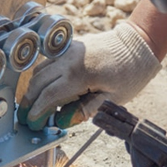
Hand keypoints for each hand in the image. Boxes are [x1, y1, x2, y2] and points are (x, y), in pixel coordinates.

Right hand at [17, 23, 159, 129]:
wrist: (138, 45)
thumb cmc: (130, 74)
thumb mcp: (112, 99)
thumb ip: (86, 109)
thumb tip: (63, 120)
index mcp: (78, 75)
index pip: (48, 95)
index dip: (37, 110)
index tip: (32, 121)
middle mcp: (68, 60)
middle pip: (38, 81)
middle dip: (30, 100)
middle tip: (28, 115)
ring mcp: (68, 50)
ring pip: (40, 69)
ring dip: (34, 87)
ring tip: (34, 103)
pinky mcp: (71, 46)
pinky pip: (50, 61)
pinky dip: (43, 75)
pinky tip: (46, 87)